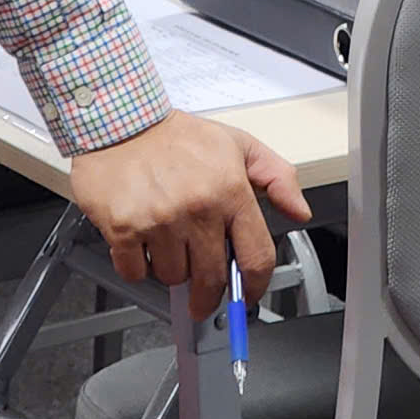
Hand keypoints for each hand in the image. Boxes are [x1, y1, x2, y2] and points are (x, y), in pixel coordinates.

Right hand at [72, 112, 313, 320]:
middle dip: (208, 293)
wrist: (121, 121)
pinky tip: (142, 240)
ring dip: (171, 268)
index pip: (256, 257)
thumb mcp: (237, 144)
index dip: (254, 287)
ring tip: (167, 239)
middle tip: (201, 290)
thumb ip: (276, 176)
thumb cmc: (177, 136)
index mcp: (230, 190)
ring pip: (173, 277)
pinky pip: (136, 272)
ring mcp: (161, 220)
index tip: (246, 297)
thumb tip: (298, 209)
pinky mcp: (124, 228)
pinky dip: (138, 265)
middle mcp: (198, 208)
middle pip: (212, 280)